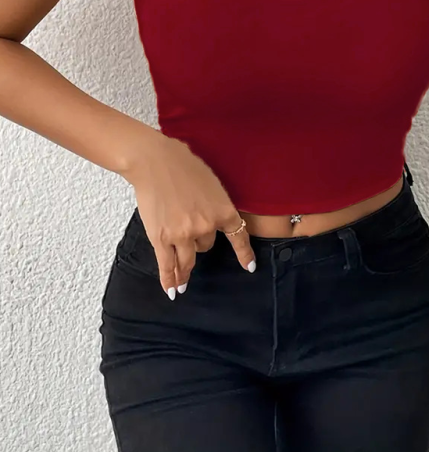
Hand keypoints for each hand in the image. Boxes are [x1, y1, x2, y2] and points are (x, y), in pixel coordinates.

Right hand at [120, 131, 256, 298]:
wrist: (155, 161)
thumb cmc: (183, 164)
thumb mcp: (211, 182)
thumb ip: (214, 204)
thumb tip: (211, 219)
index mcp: (223, 210)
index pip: (238, 238)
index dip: (244, 255)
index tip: (250, 267)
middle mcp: (206, 226)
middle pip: (206, 246)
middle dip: (198, 241)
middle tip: (187, 234)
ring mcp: (182, 234)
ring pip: (187, 260)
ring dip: (184, 271)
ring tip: (182, 283)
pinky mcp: (161, 238)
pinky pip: (167, 265)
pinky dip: (168, 279)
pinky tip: (172, 290)